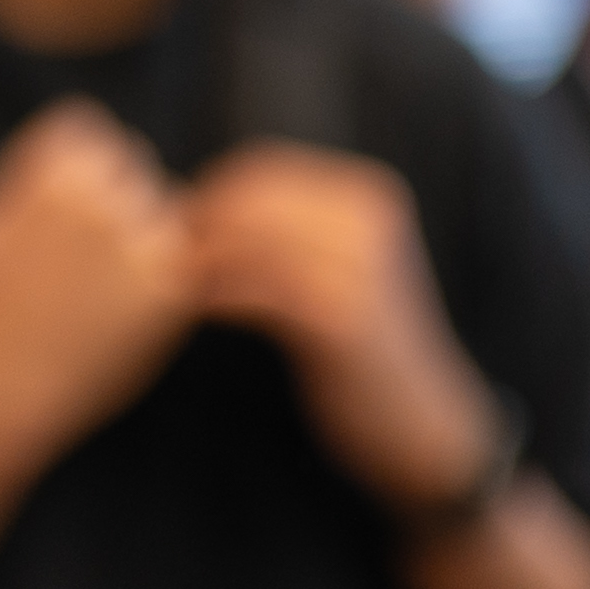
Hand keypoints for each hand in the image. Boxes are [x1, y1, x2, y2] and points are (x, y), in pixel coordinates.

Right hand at [0, 102, 199, 450]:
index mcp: (54, 162)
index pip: (92, 136)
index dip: (71, 183)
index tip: (46, 230)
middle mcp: (100, 191)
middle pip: (134, 171)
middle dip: (111, 208)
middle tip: (70, 266)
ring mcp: (140, 238)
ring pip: (166, 214)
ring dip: (141, 243)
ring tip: (92, 290)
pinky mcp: (171, 284)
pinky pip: (188, 263)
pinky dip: (163, 285)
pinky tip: (119, 313)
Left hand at [182, 143, 503, 512]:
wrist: (423, 420)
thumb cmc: (365, 347)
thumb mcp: (343, 267)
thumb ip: (291, 229)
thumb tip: (195, 202)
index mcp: (370, 195)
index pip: (264, 167)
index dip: (212, 194)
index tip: (183, 229)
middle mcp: (369, 219)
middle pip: (251, 197)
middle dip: (201, 223)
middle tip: (166, 256)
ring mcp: (359, 267)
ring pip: (248, 239)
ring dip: (202, 257)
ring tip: (179, 282)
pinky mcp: (340, 318)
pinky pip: (255, 289)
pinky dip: (218, 294)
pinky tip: (204, 309)